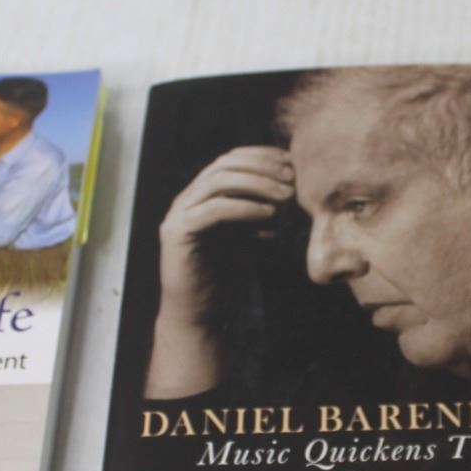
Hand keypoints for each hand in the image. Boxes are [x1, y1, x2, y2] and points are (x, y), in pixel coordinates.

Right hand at [158, 146, 293, 325]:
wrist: (203, 314)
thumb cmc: (228, 277)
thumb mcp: (251, 235)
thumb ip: (262, 210)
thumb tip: (291, 187)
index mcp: (203, 195)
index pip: (231, 159)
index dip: (261, 156)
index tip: (291, 164)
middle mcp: (188, 199)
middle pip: (224, 164)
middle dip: (262, 167)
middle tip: (292, 178)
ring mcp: (179, 214)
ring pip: (218, 181)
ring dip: (257, 183)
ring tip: (286, 195)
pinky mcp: (177, 233)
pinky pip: (214, 210)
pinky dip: (244, 208)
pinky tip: (269, 214)